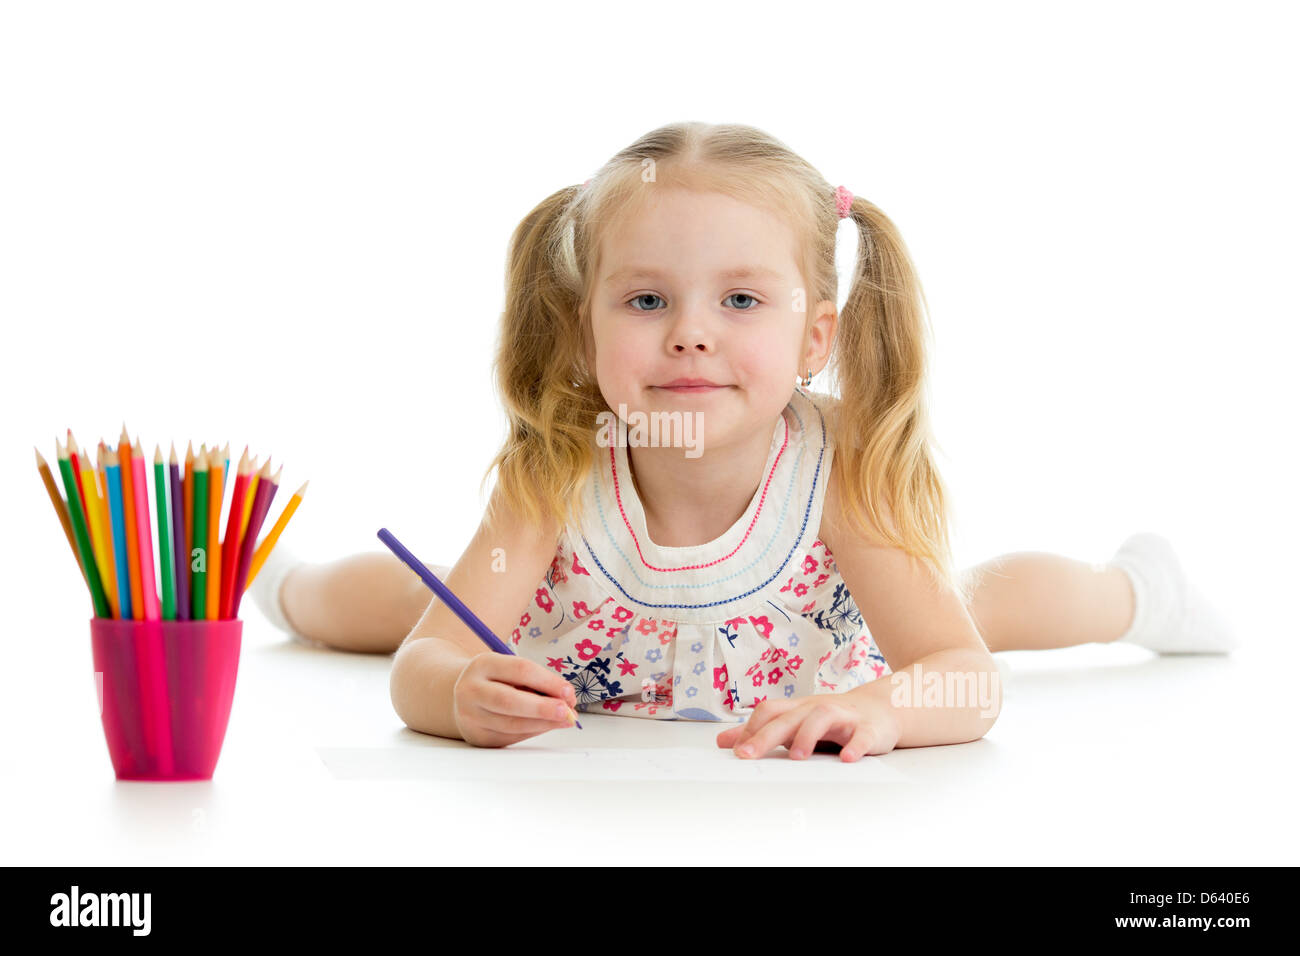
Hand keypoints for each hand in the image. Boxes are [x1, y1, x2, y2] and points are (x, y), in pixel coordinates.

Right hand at [452, 653, 579, 747]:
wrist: (459, 696)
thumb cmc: (495, 680)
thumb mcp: (508, 670)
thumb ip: (535, 681)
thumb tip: (567, 701)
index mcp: (483, 664)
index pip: (520, 670)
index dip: (548, 682)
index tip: (568, 692)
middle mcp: (471, 689)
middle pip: (509, 701)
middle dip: (543, 708)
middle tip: (567, 712)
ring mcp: (470, 715)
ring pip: (511, 724)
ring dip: (543, 724)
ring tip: (564, 720)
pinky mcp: (477, 736)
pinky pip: (510, 737)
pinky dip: (533, 732)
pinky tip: (546, 726)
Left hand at [715, 691, 900, 761]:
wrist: (880, 710)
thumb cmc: (831, 720)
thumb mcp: (795, 722)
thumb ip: (761, 732)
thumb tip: (724, 742)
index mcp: (798, 708)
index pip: (769, 711)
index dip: (751, 728)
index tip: (736, 752)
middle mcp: (817, 708)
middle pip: (790, 716)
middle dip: (767, 735)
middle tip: (748, 756)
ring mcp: (844, 717)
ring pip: (823, 717)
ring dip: (807, 735)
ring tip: (796, 757)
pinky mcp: (868, 729)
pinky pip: (862, 735)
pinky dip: (855, 746)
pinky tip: (847, 758)